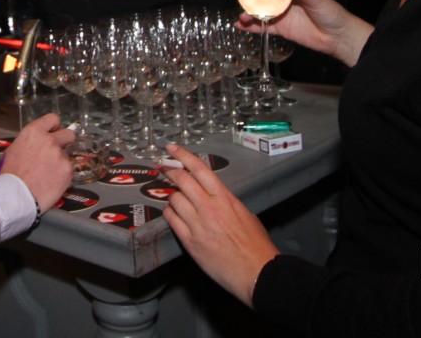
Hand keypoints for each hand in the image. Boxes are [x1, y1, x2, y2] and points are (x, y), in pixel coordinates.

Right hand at [0, 113, 75, 216]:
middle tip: (57, 153)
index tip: (54, 134)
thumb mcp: (15, 149)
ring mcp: (60, 155)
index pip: (53, 119)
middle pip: (69, 134)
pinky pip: (69, 170)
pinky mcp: (68, 170)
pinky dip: (63, 176)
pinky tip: (52, 182)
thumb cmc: (11, 175)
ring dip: (61, 162)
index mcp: (34, 132)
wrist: (16, 196)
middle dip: (65, 142)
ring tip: (48, 174)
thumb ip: (31, 141)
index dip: (54, 127)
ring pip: (68, 155)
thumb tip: (41, 141)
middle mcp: (49, 140)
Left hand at [160, 143, 277, 305]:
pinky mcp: (190, 242)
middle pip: (182, 180)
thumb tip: (212, 195)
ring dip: (172, 195)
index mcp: (225, 198)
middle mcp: (209, 207)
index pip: (199, 169)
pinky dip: (170, 213)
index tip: (171, 148)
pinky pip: (171, 220)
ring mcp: (197, 224)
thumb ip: (225, 201)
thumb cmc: (256, 245)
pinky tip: (173, 214)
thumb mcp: (245, 214)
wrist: (257, 272)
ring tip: (175, 198)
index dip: (183, 155)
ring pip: (174, 199)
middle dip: (169, 171)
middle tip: (163, 168)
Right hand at [233, 0, 373, 67]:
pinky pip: (263, 27)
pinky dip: (252, 27)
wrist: (338, 37)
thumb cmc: (331, 13)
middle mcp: (284, 0)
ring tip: (240, 15)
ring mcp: (282, 15)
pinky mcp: (281, 29)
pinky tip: (241, 26)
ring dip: (248, 12)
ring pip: (260, 11)